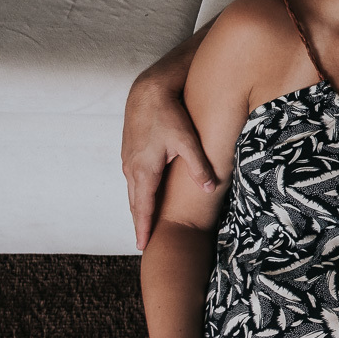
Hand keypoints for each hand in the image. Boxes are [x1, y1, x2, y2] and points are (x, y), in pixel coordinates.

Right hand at [122, 80, 215, 249]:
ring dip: (138, 210)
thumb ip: (198, 166)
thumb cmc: (168, 114)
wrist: (148, 91)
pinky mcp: (130, 152)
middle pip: (135, 204)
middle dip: (139, 224)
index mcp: (144, 169)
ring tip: (144, 226)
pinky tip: (144, 199)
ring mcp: (129, 160)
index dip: (144, 227)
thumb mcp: (187, 140)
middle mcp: (132, 168)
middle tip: (143, 244)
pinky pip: (133, 181)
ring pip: (133, 192)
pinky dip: (138, 194)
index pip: (143, 207)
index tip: (143, 245)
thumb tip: (210, 189)